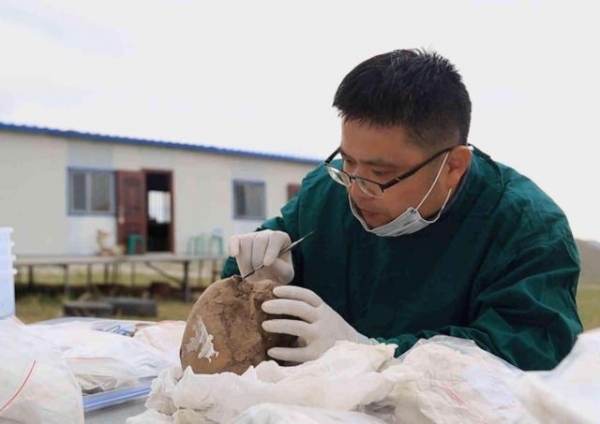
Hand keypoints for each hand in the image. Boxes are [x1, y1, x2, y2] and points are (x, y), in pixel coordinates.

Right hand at [228, 230, 293, 283]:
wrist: (266, 276)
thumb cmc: (278, 273)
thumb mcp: (285, 274)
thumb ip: (281, 269)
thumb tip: (268, 263)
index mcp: (281, 239)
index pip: (276, 238)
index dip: (271, 250)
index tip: (266, 264)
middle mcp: (266, 234)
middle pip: (260, 241)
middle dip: (257, 261)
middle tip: (258, 276)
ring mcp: (252, 236)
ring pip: (247, 243)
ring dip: (247, 262)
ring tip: (250, 275)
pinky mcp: (239, 241)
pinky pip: (234, 240)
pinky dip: (233, 247)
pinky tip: (234, 255)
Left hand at [261, 286, 376, 362]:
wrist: (353, 353)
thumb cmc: (330, 332)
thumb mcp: (323, 317)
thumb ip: (306, 312)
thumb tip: (276, 304)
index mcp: (323, 309)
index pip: (307, 295)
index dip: (291, 291)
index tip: (275, 290)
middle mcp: (323, 320)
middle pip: (300, 308)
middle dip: (281, 305)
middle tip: (264, 306)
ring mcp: (322, 336)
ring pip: (298, 327)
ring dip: (280, 325)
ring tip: (264, 325)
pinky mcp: (319, 354)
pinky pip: (298, 352)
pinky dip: (284, 352)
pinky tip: (271, 351)